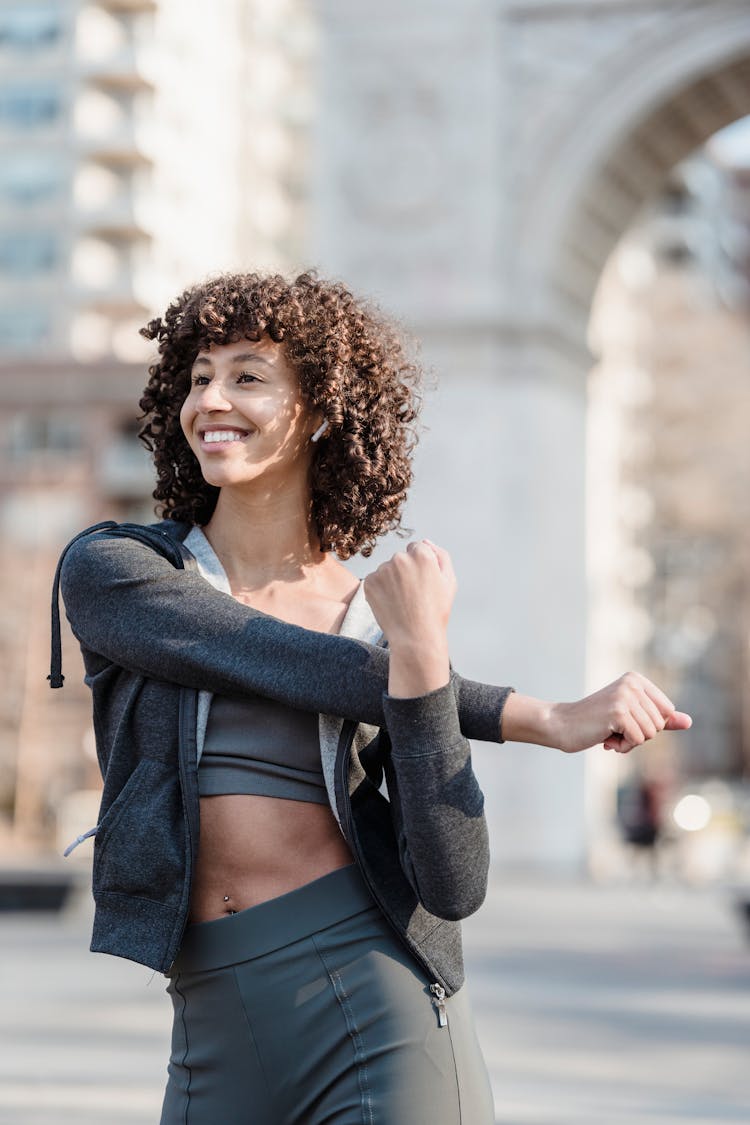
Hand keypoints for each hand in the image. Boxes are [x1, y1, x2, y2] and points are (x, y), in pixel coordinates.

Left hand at [363, 540, 455, 695]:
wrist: (415, 637)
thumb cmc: (436, 611)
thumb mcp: (449, 581)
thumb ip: (441, 556)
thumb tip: (425, 541)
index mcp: (422, 554)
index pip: (417, 548)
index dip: (421, 566)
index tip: (423, 583)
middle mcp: (400, 558)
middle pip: (401, 558)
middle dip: (405, 571)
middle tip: (413, 595)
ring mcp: (382, 570)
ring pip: (387, 569)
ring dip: (392, 580)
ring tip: (402, 602)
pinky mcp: (369, 582)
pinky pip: (375, 580)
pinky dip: (380, 590)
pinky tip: (391, 603)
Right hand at [548, 672, 691, 753]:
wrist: (562, 725)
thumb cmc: (596, 723)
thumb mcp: (632, 718)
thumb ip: (661, 719)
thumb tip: (689, 722)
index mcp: (637, 680)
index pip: (667, 712)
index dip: (649, 725)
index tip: (625, 721)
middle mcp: (632, 683)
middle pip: (660, 724)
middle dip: (639, 735)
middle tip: (614, 729)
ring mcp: (625, 696)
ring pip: (650, 734)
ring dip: (630, 742)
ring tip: (609, 733)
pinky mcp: (618, 712)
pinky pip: (637, 740)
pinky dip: (622, 746)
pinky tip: (605, 738)